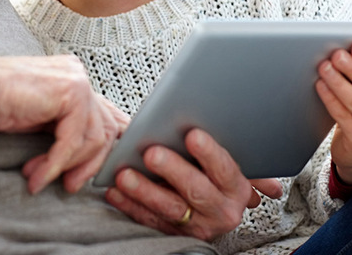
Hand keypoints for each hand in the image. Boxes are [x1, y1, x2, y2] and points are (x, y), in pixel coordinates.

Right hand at [0, 55, 129, 193]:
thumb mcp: (41, 118)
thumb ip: (66, 127)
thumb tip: (91, 153)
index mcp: (73, 78)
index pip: (104, 118)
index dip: (99, 152)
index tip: (80, 176)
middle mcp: (79, 74)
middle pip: (105, 129)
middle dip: (87, 164)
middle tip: (67, 185)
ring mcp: (78, 81)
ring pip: (93, 139)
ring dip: (65, 166)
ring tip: (38, 178)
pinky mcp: (71, 93)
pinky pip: (72, 141)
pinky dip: (55, 164)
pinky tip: (36, 177)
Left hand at [104, 129, 282, 239]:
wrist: (213, 211)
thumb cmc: (211, 173)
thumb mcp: (219, 162)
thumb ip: (208, 148)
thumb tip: (185, 117)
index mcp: (235, 187)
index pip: (225, 168)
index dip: (209, 152)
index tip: (193, 135)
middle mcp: (221, 209)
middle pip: (196, 190)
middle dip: (172, 170)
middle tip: (151, 153)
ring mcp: (198, 224)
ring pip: (169, 208)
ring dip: (144, 190)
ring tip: (124, 174)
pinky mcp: (175, 233)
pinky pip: (149, 219)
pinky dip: (130, 205)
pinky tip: (115, 191)